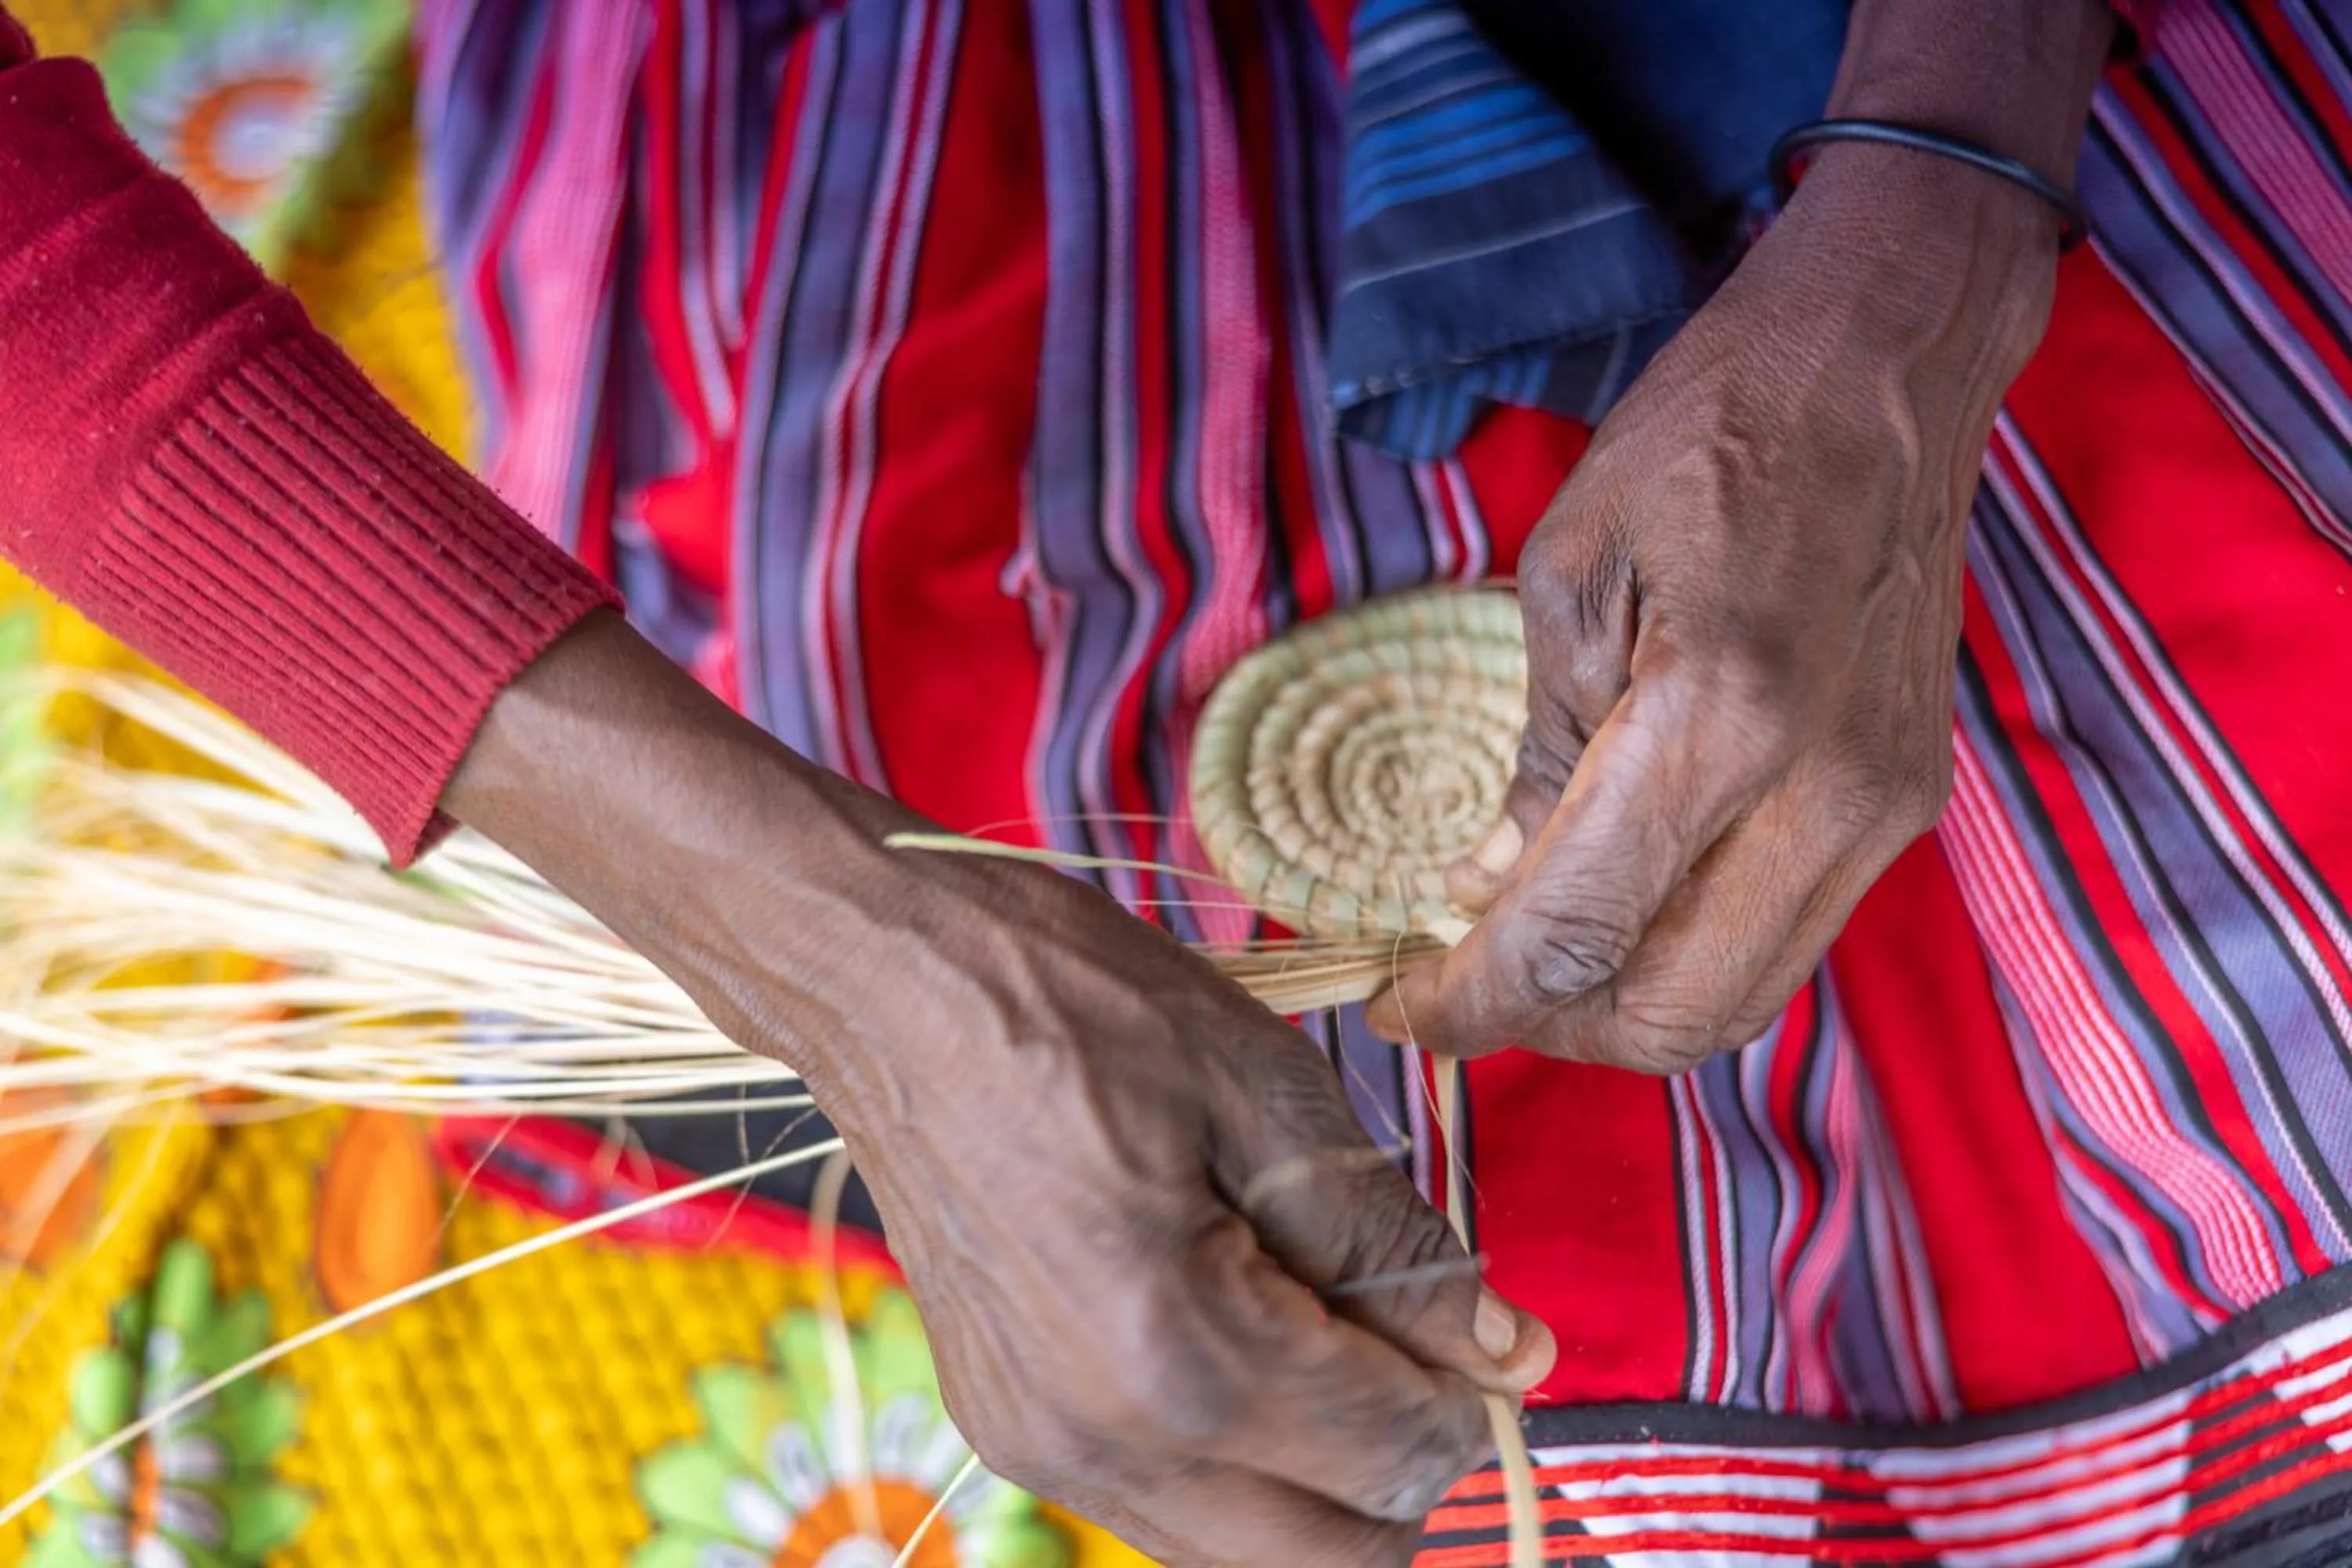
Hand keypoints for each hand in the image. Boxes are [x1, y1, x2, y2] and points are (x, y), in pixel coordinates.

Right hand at [446, 613, 1554, 1567]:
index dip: (1473, 1391)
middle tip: (1419, 1343)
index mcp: (1176, 1353)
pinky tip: (1242, 1334)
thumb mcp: (1268, 1093)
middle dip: (1409, 1469)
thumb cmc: (1075, 1005)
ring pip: (1250, 1554)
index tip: (1484, 1318)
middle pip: (1334, 1560)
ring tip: (1325, 1329)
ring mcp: (1043, 1449)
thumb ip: (1394, 1246)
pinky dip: (1243, 1461)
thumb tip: (1507, 1352)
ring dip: (1326, 1479)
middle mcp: (1101, 1441)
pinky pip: (1171, 1507)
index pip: (1395, 1456)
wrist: (887, 984)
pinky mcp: (1011, 1430)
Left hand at [1368, 146, 2066, 1071]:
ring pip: (1738, 1001)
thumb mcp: (1568, 576)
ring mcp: (1883, 810)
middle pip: (1673, 1016)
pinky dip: (1685, 956)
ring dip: (1618, 1009)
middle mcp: (1824, 791)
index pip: (1580, 935)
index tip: (1397, 1010)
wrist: (1881, 368)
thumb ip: (1538, 758)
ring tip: (1531, 953)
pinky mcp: (1904, 806)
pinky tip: (1619, 902)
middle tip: (1463, 986)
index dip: (1472, 1003)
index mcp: (1721, 716)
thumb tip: (1490, 890)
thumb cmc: (1707, 438)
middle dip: (1546, 1028)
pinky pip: (1782, 940)